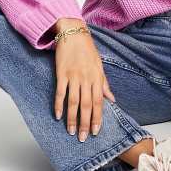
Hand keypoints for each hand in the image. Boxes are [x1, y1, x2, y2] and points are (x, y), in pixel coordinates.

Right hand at [53, 21, 115, 141]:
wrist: (73, 33)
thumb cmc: (87, 50)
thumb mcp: (100, 66)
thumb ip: (105, 84)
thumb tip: (113, 100)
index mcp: (97, 77)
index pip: (99, 102)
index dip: (98, 118)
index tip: (96, 131)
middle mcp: (86, 78)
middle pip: (86, 105)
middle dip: (85, 123)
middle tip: (83, 137)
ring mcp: (73, 76)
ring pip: (73, 102)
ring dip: (72, 118)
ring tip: (71, 131)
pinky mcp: (61, 73)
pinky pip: (60, 92)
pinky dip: (59, 105)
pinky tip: (58, 116)